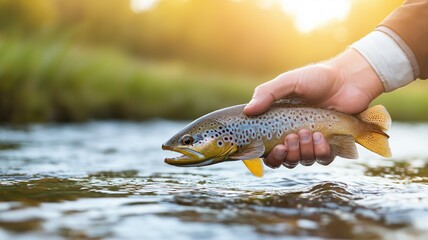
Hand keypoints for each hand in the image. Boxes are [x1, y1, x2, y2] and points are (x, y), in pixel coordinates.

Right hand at [244, 49, 384, 167]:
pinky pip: (323, 159)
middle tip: (292, 137)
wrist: (349, 78)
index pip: (268, 149)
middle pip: (285, 160)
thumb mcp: (288, 82)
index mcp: (280, 123)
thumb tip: (248, 111)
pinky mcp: (332, 144)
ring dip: (303, 151)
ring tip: (308, 132)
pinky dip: (321, 152)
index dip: (269, 156)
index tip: (273, 149)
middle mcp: (294, 135)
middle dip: (287, 155)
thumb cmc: (317, 78)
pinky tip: (322, 137)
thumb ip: (267, 94)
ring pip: (303, 161)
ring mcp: (313, 141)